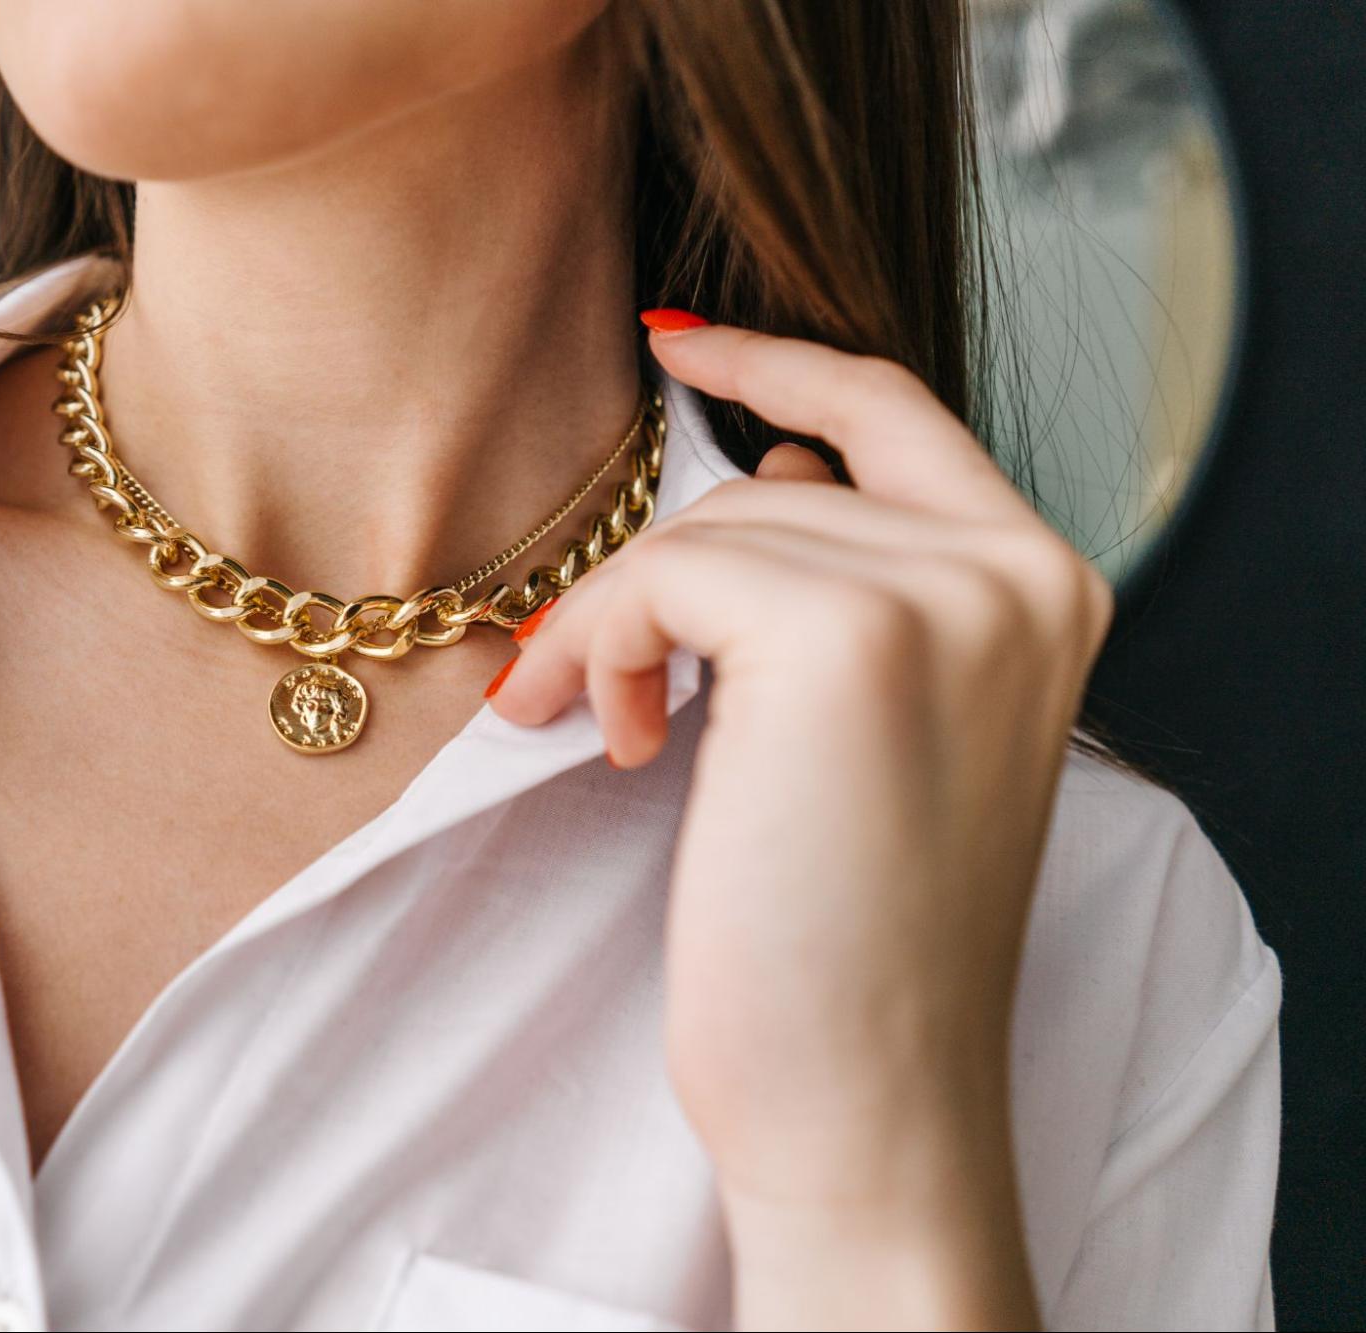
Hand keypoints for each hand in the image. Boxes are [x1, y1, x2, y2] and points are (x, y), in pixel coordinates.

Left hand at [487, 322, 1113, 1326]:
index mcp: (1043, 590)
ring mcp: (944, 596)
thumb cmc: (852, 939)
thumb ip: (855, 589)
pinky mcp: (844, 637)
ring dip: (622, 631)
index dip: (782, 369)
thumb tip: (773, 475)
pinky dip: (604, 647)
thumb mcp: (883, 734)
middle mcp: (1018, 574)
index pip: (899, 414)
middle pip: (773, 488)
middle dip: (659, 580)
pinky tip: (612, 736)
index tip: (681, 344)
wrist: (868, 1096)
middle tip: (597, 686)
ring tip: (615, 732)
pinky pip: (663, 579)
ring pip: (704, 536)